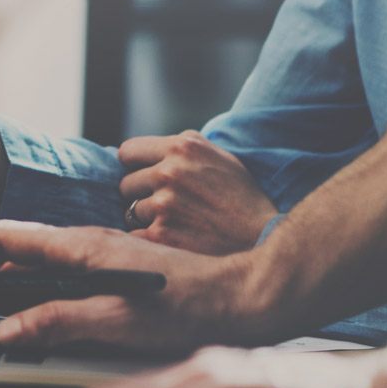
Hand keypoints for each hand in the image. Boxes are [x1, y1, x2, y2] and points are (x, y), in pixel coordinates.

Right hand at [0, 220, 269, 352]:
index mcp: (82, 247)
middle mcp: (87, 243)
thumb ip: (60, 320)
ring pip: (32, 262)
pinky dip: (26, 291)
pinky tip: (26, 314)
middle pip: (10, 252)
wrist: (251, 295)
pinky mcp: (114, 271)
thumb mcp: (121, 321)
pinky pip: (55, 273)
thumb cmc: (196, 306)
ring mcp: (100, 255)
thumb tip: (7, 329)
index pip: (3, 243)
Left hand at [119, 131, 276, 254]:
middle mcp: (168, 173)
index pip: (127, 152)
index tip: (142, 176)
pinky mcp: (161, 234)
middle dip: (140, 194)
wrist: (261, 235)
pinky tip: (171, 240)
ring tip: (177, 223)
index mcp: (181, 147)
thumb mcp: (218, 156)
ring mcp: (163, 205)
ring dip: (148, 219)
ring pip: (131, 212)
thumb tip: (149, 148)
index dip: (133, 166)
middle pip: (126, 185)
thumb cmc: (240, 195)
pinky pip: (134, 236)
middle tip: (165, 205)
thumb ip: (183, 146)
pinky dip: (146, 240)